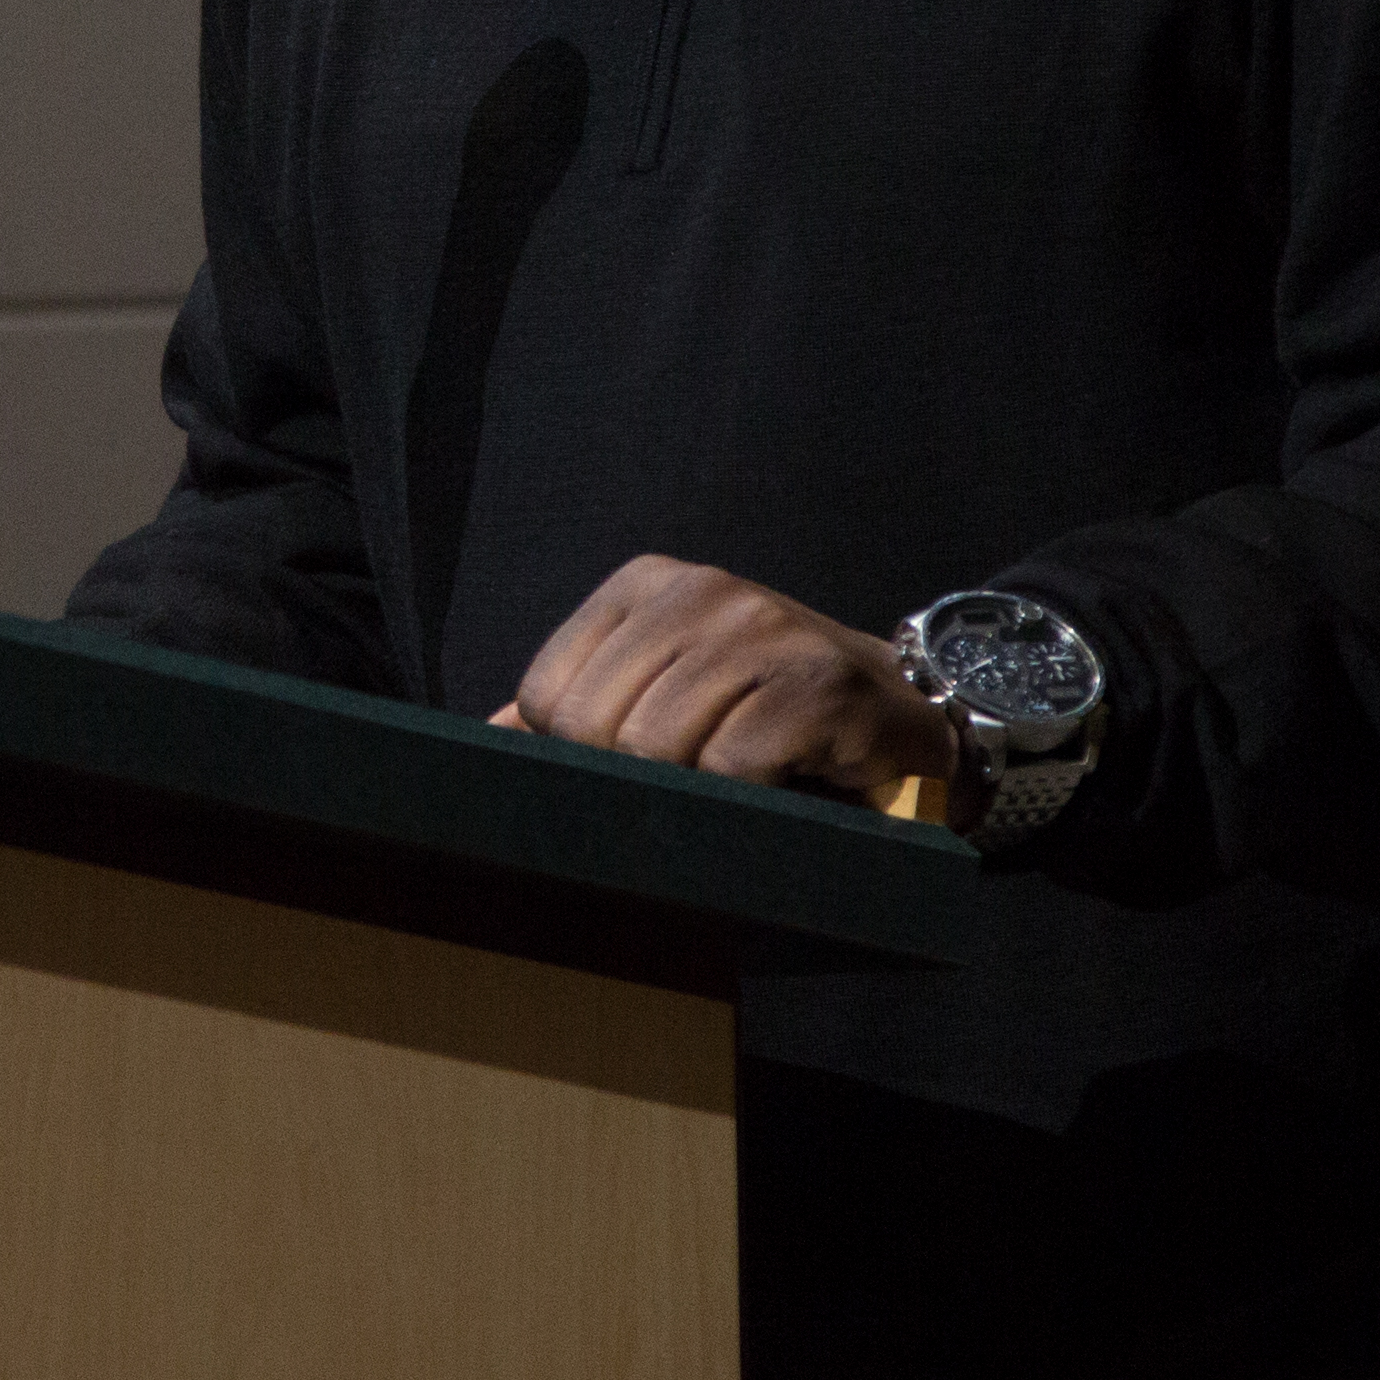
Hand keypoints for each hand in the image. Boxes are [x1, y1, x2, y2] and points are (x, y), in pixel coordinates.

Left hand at [491, 555, 964, 805]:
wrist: (894, 708)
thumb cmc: (760, 705)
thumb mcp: (660, 682)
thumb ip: (576, 701)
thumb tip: (484, 740)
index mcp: (646, 582)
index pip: (546, 692)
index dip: (575, 751)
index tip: (627, 764)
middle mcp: (704, 590)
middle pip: (597, 727)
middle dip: (630, 778)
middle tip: (686, 783)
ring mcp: (765, 628)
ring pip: (658, 749)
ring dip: (692, 792)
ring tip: (732, 781)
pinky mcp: (818, 682)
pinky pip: (733, 768)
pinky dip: (746, 798)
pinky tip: (777, 781)